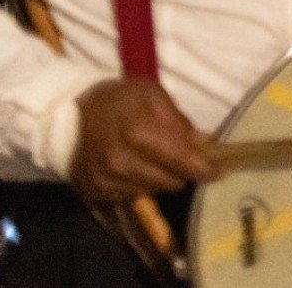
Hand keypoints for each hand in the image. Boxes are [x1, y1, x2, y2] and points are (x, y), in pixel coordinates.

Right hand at [69, 80, 217, 200]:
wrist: (71, 118)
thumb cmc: (120, 100)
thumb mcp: (153, 95)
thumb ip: (179, 120)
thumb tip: (205, 143)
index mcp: (139, 132)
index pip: (182, 161)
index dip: (204, 169)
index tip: (220, 172)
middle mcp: (122, 161)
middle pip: (171, 181)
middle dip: (184, 172)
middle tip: (187, 161)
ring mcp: (107, 179)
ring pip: (154, 190)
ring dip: (163, 179)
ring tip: (159, 161)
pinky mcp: (96, 191)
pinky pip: (133, 196)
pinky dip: (142, 184)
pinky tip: (138, 168)